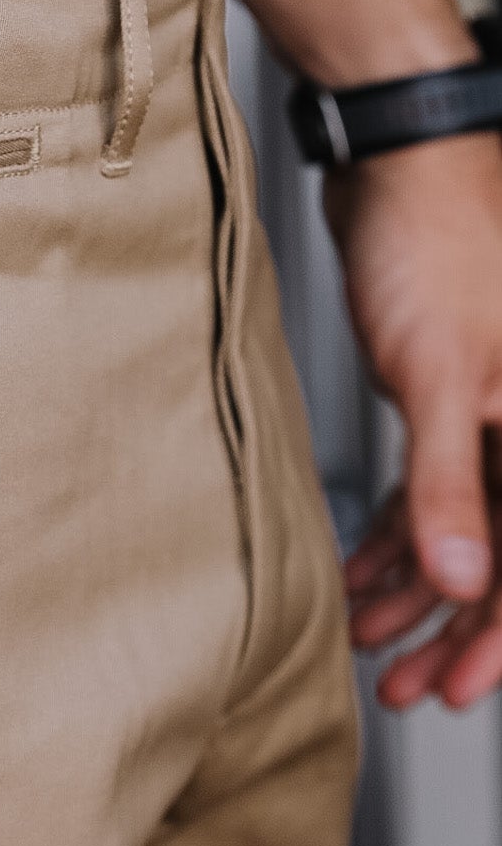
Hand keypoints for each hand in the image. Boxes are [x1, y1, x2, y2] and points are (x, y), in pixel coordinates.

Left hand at [326, 131, 501, 708]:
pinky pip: (433, 485)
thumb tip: (465, 577)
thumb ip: (451, 484)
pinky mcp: (448, 391)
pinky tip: (357, 573)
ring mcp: (495, 409)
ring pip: (466, 526)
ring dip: (414, 586)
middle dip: (449, 626)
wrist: (398, 156)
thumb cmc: (434, 240)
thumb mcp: (442, 375)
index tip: (455, 688)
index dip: (498, 637)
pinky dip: (396, 532)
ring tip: (365, 636)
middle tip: (402, 682)